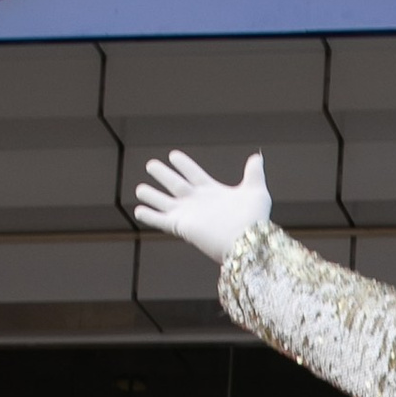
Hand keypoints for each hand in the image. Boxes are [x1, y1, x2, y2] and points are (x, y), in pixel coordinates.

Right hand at [133, 147, 270, 264]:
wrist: (246, 241)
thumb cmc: (253, 219)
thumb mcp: (256, 191)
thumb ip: (254, 173)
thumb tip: (256, 157)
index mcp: (212, 192)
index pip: (193, 173)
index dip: (183, 164)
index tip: (173, 155)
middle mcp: (197, 202)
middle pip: (175, 184)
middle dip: (163, 175)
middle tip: (151, 165)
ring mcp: (188, 214)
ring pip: (164, 201)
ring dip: (151, 195)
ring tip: (139, 189)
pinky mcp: (181, 226)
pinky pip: (160, 219)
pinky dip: (149, 215)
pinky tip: (139, 211)